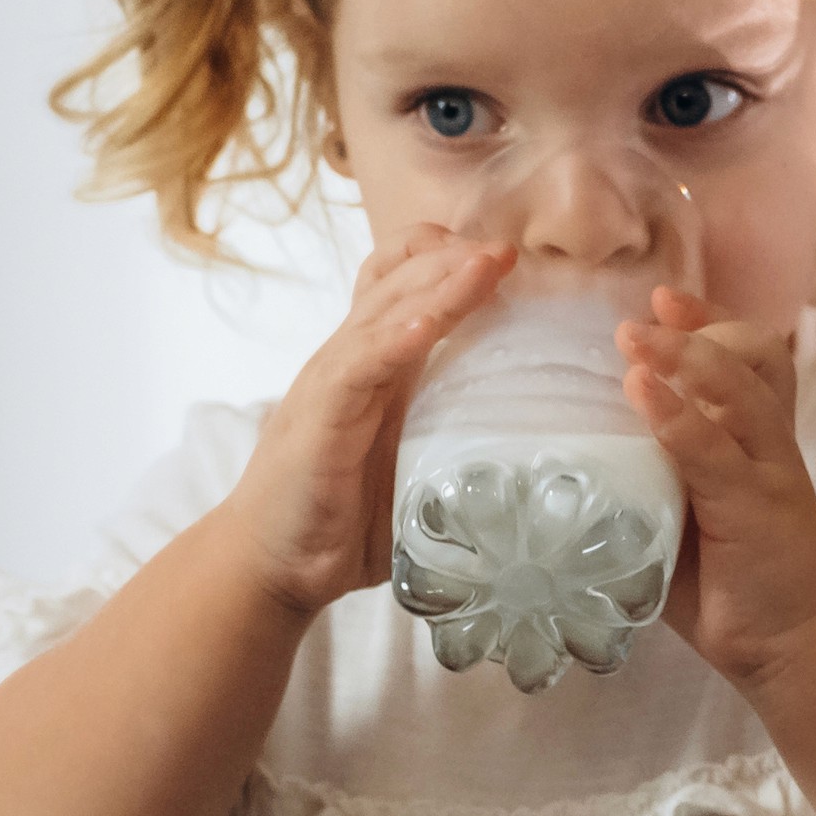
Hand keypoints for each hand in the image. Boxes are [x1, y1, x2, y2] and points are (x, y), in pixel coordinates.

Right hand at [219, 223, 516, 615]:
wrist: (272, 564)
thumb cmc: (345, 519)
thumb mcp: (414, 466)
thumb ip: (458, 443)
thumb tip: (543, 453)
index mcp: (374, 364)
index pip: (400, 283)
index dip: (446, 259)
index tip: (505, 258)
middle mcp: (350, 360)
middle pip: (398, 282)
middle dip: (455, 259)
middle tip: (511, 251)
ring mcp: (331, 383)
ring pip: (383, 314)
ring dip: (438, 288)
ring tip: (485, 267)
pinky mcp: (319, 418)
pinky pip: (357, 367)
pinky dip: (393, 342)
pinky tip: (427, 328)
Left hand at [624, 292, 815, 685]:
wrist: (788, 645)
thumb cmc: (729, 582)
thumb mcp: (688, 511)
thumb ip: (657, 472)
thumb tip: (577, 443)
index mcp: (757, 439)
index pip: (749, 355)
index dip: (709, 320)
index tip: (661, 301)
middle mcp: (770, 443)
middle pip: (755, 354)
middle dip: (698, 328)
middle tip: (635, 322)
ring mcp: (769, 472)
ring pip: (738, 391)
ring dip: (687, 358)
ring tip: (633, 342)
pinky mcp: (756, 508)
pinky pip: (715, 451)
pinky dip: (679, 417)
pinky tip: (643, 394)